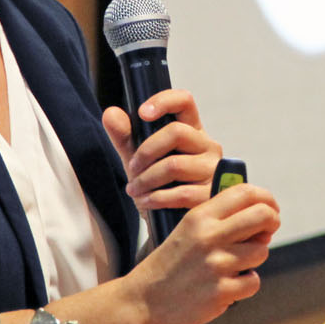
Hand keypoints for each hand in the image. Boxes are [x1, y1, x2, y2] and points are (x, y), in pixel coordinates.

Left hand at [101, 89, 222, 219]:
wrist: (172, 223)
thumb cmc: (160, 185)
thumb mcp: (138, 159)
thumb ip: (125, 136)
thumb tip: (111, 113)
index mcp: (192, 131)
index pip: (184, 101)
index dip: (163, 101)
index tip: (142, 114)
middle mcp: (208, 146)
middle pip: (176, 132)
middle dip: (146, 151)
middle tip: (132, 168)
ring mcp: (213, 170)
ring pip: (175, 164)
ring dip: (147, 179)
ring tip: (134, 190)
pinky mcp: (212, 195)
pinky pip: (181, 193)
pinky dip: (156, 198)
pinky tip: (145, 202)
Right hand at [122, 182, 279, 323]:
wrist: (144, 301)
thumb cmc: (171, 265)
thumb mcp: (187, 230)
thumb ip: (219, 219)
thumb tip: (264, 217)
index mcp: (199, 216)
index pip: (246, 193)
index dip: (266, 199)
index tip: (270, 209)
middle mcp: (209, 236)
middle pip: (263, 216)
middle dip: (271, 223)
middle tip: (264, 233)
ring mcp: (216, 265)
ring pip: (261, 251)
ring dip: (253, 259)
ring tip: (232, 266)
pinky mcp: (221, 292)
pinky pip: (253, 281)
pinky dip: (244, 285)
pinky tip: (225, 286)